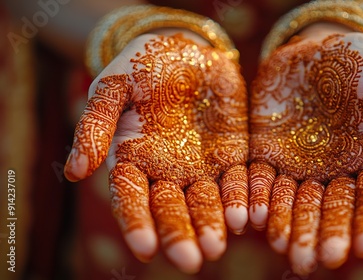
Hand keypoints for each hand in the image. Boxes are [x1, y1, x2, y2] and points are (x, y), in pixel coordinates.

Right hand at [64, 33, 248, 272]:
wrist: (185, 49)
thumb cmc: (141, 66)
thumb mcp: (112, 88)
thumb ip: (95, 127)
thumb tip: (75, 174)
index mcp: (132, 160)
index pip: (131, 198)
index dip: (137, 223)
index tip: (145, 250)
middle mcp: (166, 172)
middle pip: (172, 209)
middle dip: (180, 234)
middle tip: (191, 262)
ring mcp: (201, 166)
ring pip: (207, 202)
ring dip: (213, 224)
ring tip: (218, 246)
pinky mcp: (232, 155)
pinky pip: (238, 180)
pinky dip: (242, 198)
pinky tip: (248, 217)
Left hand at [248, 32, 362, 274]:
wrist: (318, 49)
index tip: (362, 247)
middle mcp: (333, 172)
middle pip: (328, 209)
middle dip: (322, 234)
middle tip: (317, 260)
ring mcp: (298, 165)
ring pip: (292, 201)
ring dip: (287, 224)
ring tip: (282, 245)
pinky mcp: (266, 152)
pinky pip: (259, 179)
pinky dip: (256, 197)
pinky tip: (253, 217)